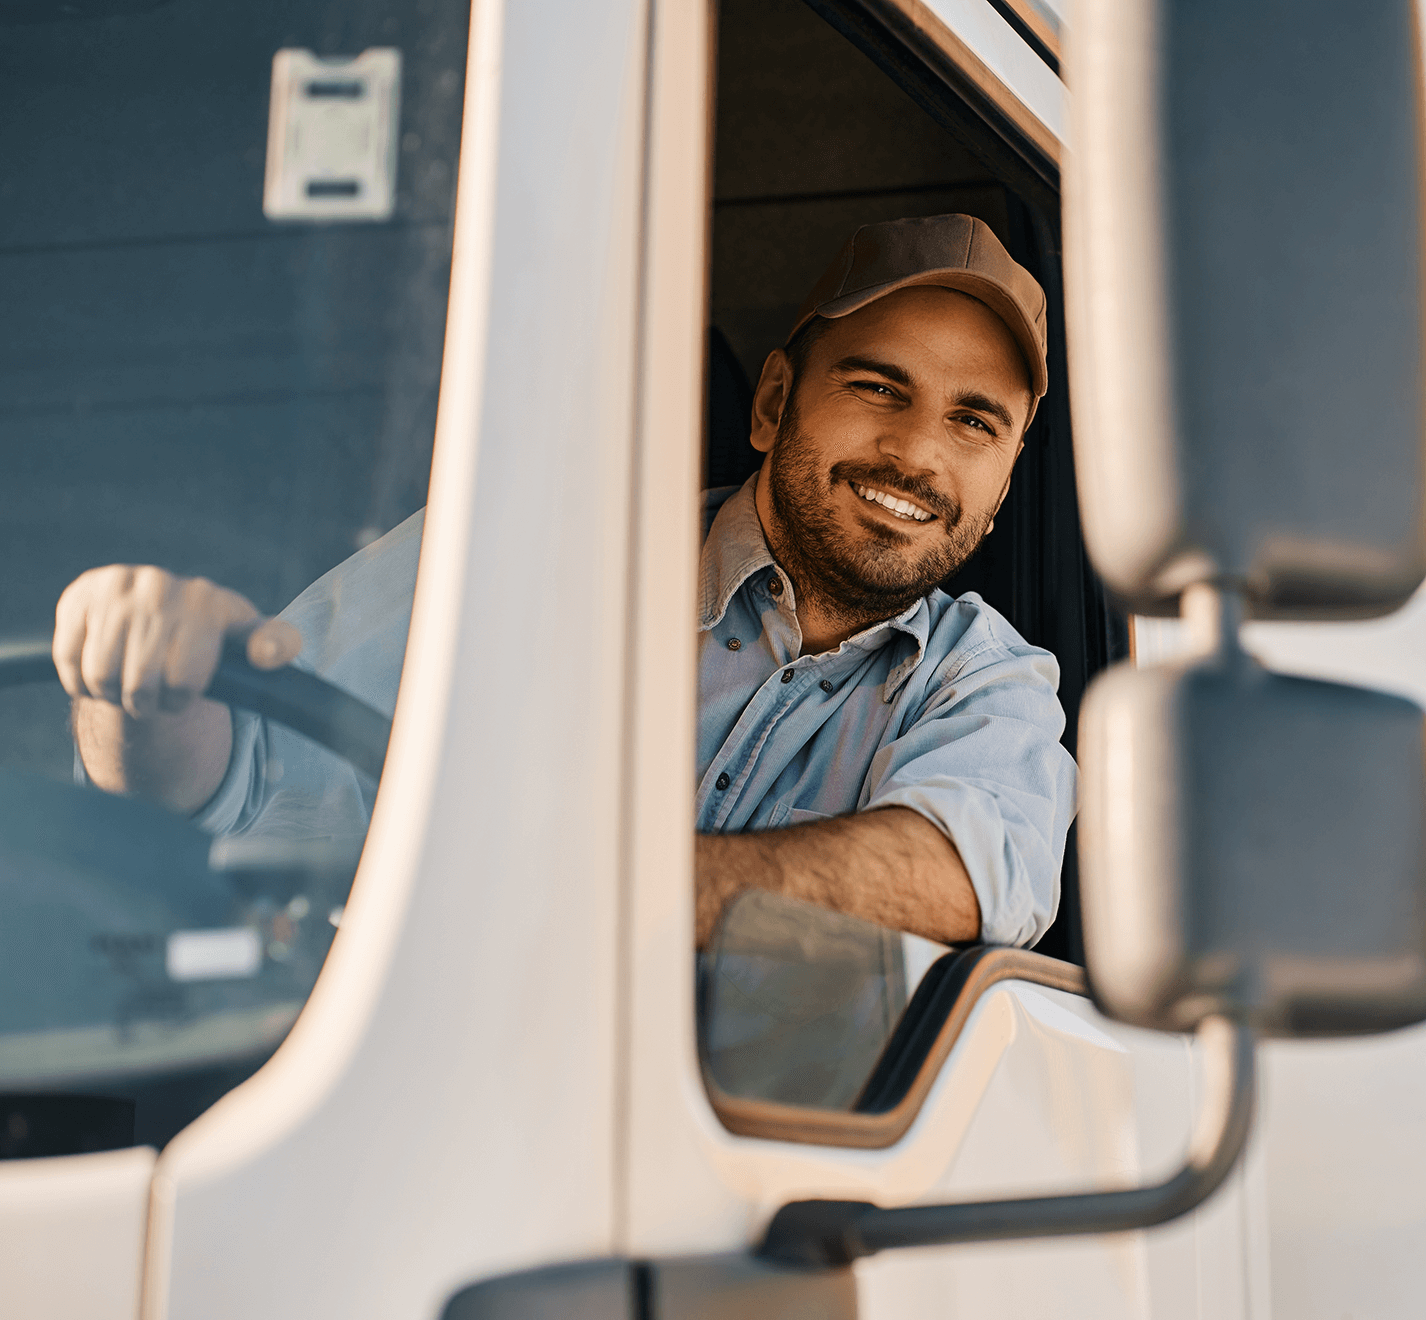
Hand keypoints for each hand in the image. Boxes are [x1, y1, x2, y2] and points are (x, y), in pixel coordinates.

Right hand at [54, 565, 302, 718]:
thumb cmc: (209, 636)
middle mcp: (161, 584)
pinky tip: (102, 668)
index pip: (185, 681)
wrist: (156, 612)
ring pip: (102, 677)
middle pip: (141, 686)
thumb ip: (274, 645)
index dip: (181, 698)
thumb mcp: (247, 639)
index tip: (187, 689)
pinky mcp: (78, 595)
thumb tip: (268, 654)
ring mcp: (117, 586)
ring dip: (112, 694)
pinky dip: (81, 681)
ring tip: (129, 681)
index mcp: (208, 600)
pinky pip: (70, 662)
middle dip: (147, 703)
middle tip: (153, 692)